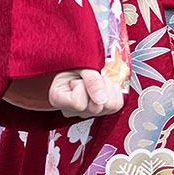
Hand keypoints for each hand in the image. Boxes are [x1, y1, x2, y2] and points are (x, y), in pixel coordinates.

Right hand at [4, 69, 123, 117]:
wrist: (75, 61)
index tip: (76, 76)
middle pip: (95, 107)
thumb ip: (90, 80)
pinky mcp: (101, 110)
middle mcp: (69, 111)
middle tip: (89, 75)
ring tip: (97, 80)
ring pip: (108, 107)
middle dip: (98, 86)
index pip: (78, 104)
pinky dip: (115, 92)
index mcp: (57, 98)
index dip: (84, 87)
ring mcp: (86, 113)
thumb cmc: (75, 61)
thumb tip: (102, 102)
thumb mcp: (80, 64)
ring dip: (108, 88)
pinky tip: (105, 85)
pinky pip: (116, 105)